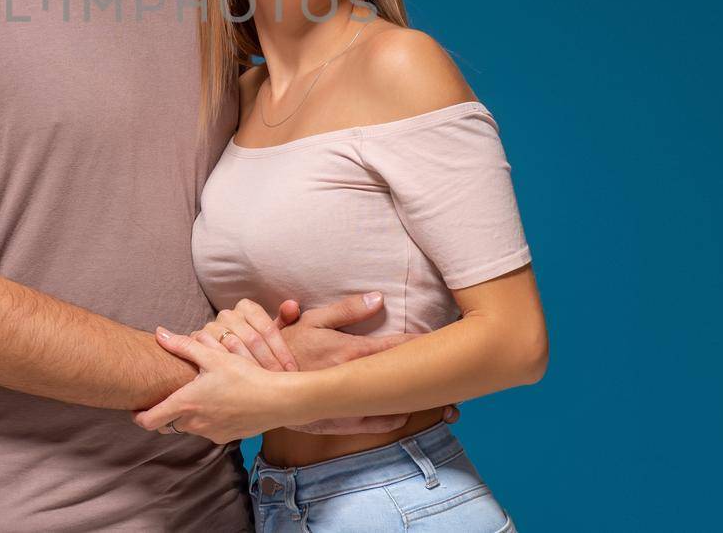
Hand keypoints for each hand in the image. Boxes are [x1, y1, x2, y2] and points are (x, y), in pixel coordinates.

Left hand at [134, 328, 289, 444]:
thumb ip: (183, 345)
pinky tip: (216, 403)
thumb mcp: (213, 356)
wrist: (278, 400)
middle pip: (167, 425)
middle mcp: (195, 424)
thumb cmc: (245, 376)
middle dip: (162, 414)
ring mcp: (210, 433)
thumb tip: (159, 333)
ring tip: (194, 395)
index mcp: (186, 404)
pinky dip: (204, 419)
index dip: (139, 416)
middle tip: (164, 397)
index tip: (135, 408)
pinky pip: (207, 430)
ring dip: (185, 416)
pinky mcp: (226, 437)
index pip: (150, 420)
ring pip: (188, 428)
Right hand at [196, 299, 299, 372]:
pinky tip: (241, 382)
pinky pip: (215, 354)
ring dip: (250, 367)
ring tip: (263, 383)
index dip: (281, 351)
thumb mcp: (267, 332)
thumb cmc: (251, 343)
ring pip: (234, 346)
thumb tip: (292, 306)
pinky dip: (229, 368)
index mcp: (247, 307)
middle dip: (268, 362)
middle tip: (279, 380)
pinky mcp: (198, 340)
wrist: (217, 352)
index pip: (268, 329)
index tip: (291, 369)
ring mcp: (212, 326)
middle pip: (252, 338)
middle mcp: (228, 314)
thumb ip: (283, 319)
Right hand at [273, 294, 461, 433]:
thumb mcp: (313, 320)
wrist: (259, 382)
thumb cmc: (286, 346)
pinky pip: (372, 424)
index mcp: (351, 351)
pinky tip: (408, 417)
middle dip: (431, 377)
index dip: (423, 344)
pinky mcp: (338, 420)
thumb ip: (347, 310)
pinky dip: (393, 420)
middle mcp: (354, 379)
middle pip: (401, 378)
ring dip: (418, 403)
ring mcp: (347, 403)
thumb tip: (379, 298)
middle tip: (462, 377)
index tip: (448, 340)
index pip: (397, 346)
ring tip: (449, 405)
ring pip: (391, 404)